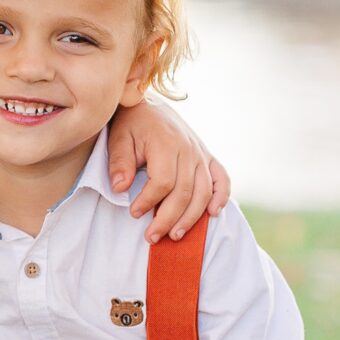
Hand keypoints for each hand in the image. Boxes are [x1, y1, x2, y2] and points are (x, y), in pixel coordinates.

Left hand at [110, 99, 230, 243]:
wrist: (148, 102)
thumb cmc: (132, 123)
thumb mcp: (118, 137)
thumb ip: (119, 162)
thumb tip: (120, 188)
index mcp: (166, 143)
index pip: (163, 182)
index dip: (148, 201)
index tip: (134, 213)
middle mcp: (188, 149)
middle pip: (184, 192)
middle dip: (168, 219)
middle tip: (151, 237)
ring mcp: (200, 153)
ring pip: (203, 192)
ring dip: (191, 217)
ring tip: (175, 235)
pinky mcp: (207, 156)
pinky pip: (221, 178)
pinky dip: (221, 196)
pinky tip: (212, 214)